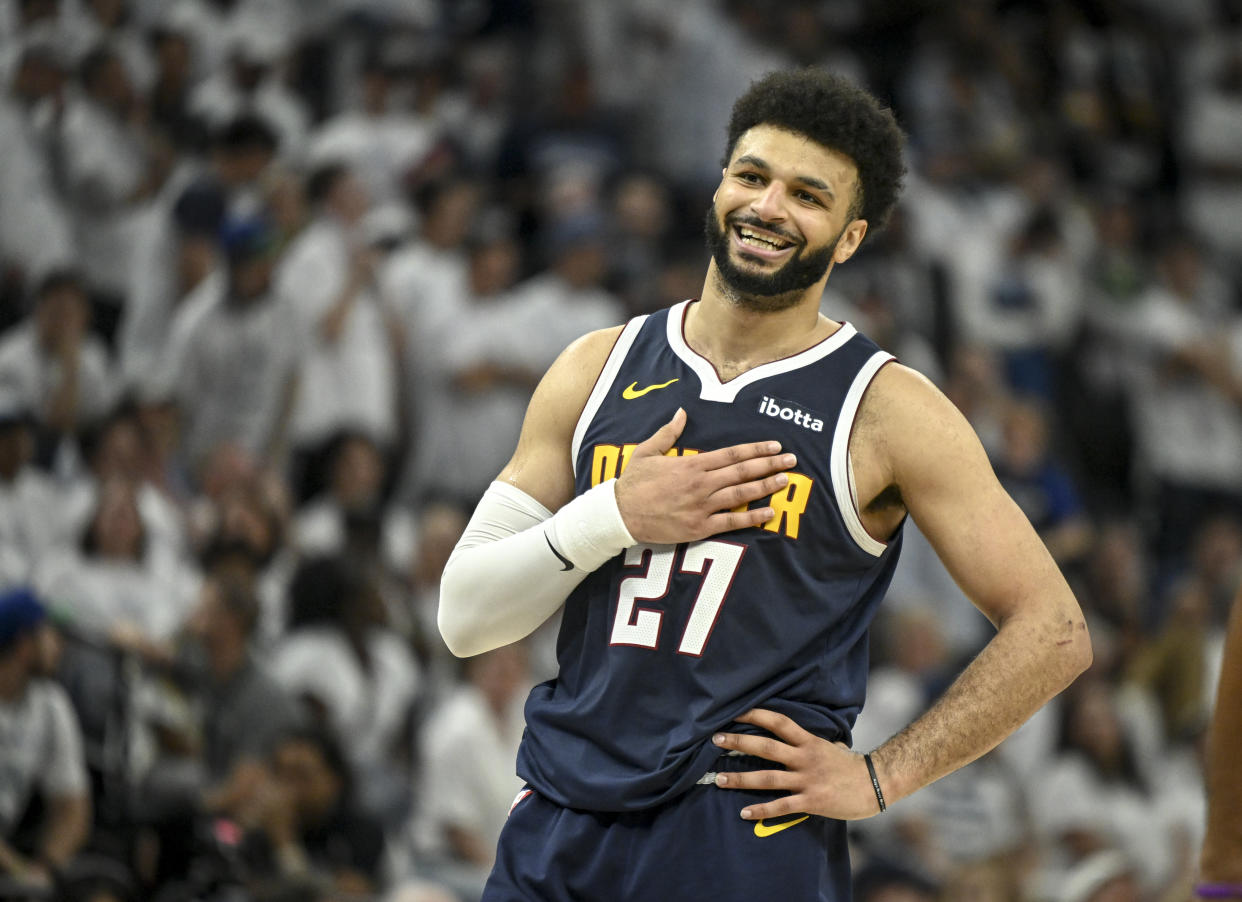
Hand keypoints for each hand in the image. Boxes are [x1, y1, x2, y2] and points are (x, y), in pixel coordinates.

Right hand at [615, 409, 795, 543]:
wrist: (619, 514)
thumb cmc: (632, 483)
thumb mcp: (647, 451)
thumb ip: (668, 432)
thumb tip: (681, 412)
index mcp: (692, 464)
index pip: (732, 454)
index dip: (756, 449)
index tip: (775, 446)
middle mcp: (701, 484)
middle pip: (743, 472)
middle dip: (770, 465)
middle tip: (792, 460)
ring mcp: (702, 506)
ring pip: (741, 495)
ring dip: (766, 487)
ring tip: (785, 481)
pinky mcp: (699, 527)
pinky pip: (732, 522)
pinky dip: (752, 518)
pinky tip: (769, 513)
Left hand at [710, 708, 882, 820]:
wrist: (876, 784)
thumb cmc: (850, 765)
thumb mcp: (829, 744)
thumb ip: (808, 741)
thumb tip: (792, 735)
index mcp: (809, 741)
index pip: (779, 722)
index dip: (756, 715)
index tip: (734, 711)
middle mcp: (805, 758)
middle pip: (766, 747)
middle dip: (739, 742)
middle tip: (715, 739)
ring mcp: (807, 780)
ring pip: (768, 777)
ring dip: (741, 779)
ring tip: (719, 779)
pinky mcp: (811, 801)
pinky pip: (782, 806)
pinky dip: (762, 810)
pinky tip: (744, 812)